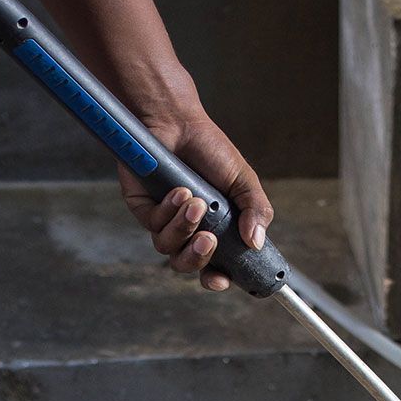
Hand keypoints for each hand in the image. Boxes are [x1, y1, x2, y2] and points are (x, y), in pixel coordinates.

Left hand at [119, 112, 273, 291]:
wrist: (178, 122)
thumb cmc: (210, 149)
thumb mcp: (243, 181)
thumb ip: (256, 211)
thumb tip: (257, 242)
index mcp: (214, 229)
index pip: (214, 266)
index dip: (216, 279)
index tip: (221, 278)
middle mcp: (187, 230)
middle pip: (186, 265)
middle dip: (197, 258)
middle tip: (208, 239)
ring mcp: (163, 221)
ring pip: (167, 248)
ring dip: (183, 228)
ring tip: (195, 202)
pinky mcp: (143, 208)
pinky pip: (153, 225)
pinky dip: (168, 210)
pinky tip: (179, 189)